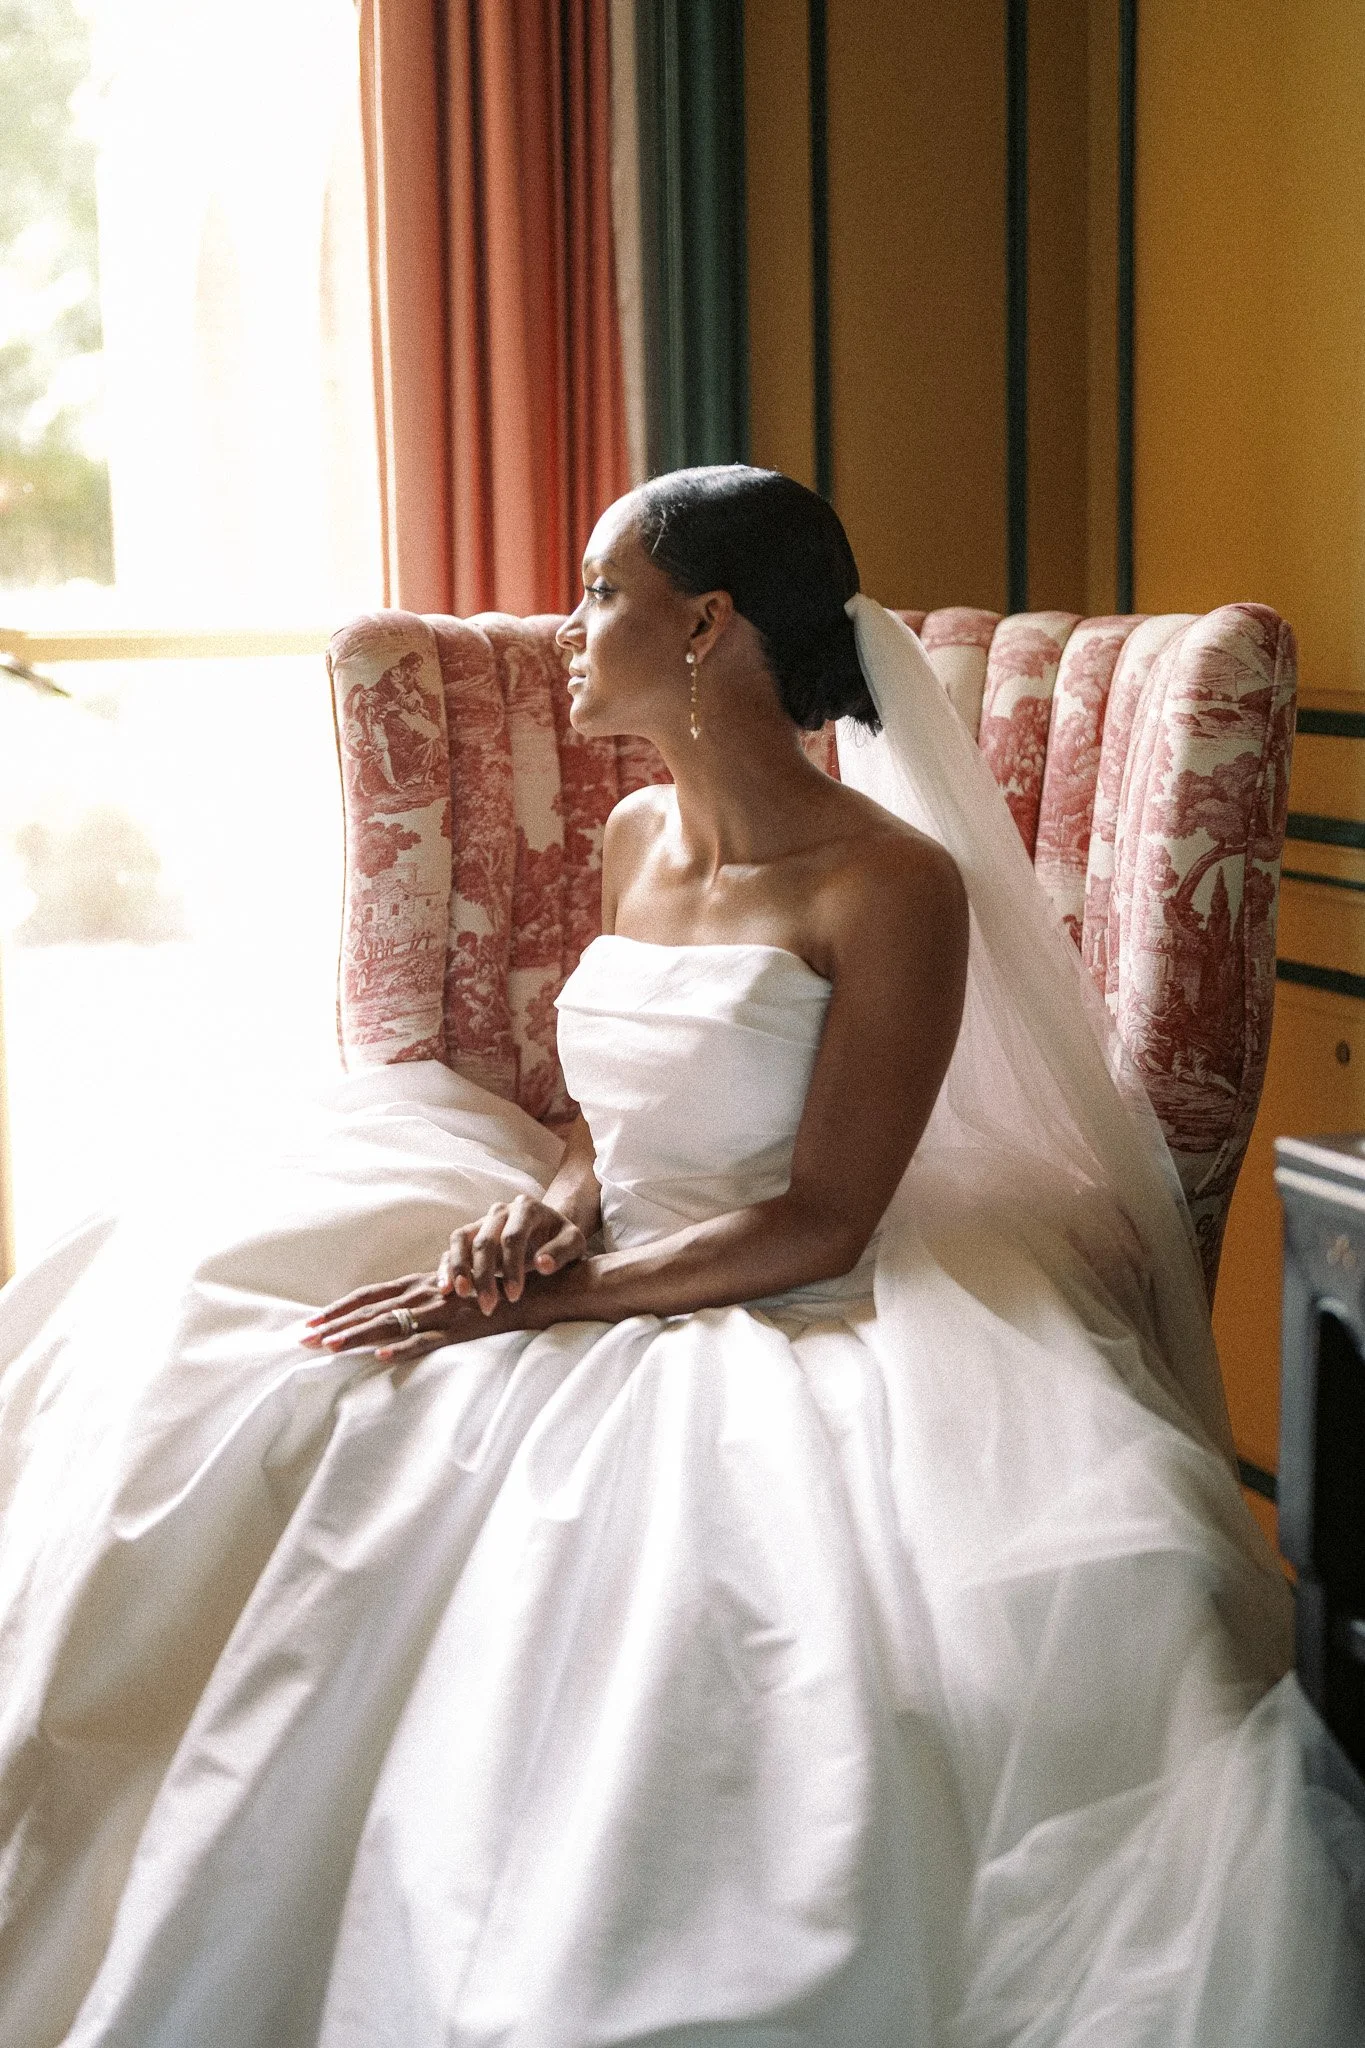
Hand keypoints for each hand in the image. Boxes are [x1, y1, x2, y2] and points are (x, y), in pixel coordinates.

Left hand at [301, 1270, 528, 1364]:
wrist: (540, 1285)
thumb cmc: (499, 1288)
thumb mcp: (458, 1291)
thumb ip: (432, 1300)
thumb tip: (404, 1314)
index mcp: (421, 1285)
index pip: (370, 1295)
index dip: (339, 1309)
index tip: (310, 1323)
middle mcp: (426, 1294)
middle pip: (370, 1309)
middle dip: (334, 1324)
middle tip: (302, 1340)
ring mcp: (442, 1312)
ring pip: (391, 1324)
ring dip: (358, 1336)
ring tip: (329, 1348)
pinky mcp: (461, 1328)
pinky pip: (429, 1341)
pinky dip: (405, 1348)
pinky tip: (383, 1356)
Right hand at [438, 1197, 586, 1312]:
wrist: (549, 1232)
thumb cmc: (560, 1240)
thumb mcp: (574, 1243)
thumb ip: (562, 1251)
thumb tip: (543, 1264)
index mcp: (527, 1208)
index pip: (512, 1237)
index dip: (512, 1268)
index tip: (516, 1296)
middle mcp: (500, 1211)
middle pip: (484, 1241)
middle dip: (484, 1276)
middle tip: (489, 1306)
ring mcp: (482, 1222)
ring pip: (461, 1240)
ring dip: (459, 1269)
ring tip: (462, 1294)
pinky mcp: (470, 1235)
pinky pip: (453, 1248)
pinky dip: (447, 1267)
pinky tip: (446, 1288)